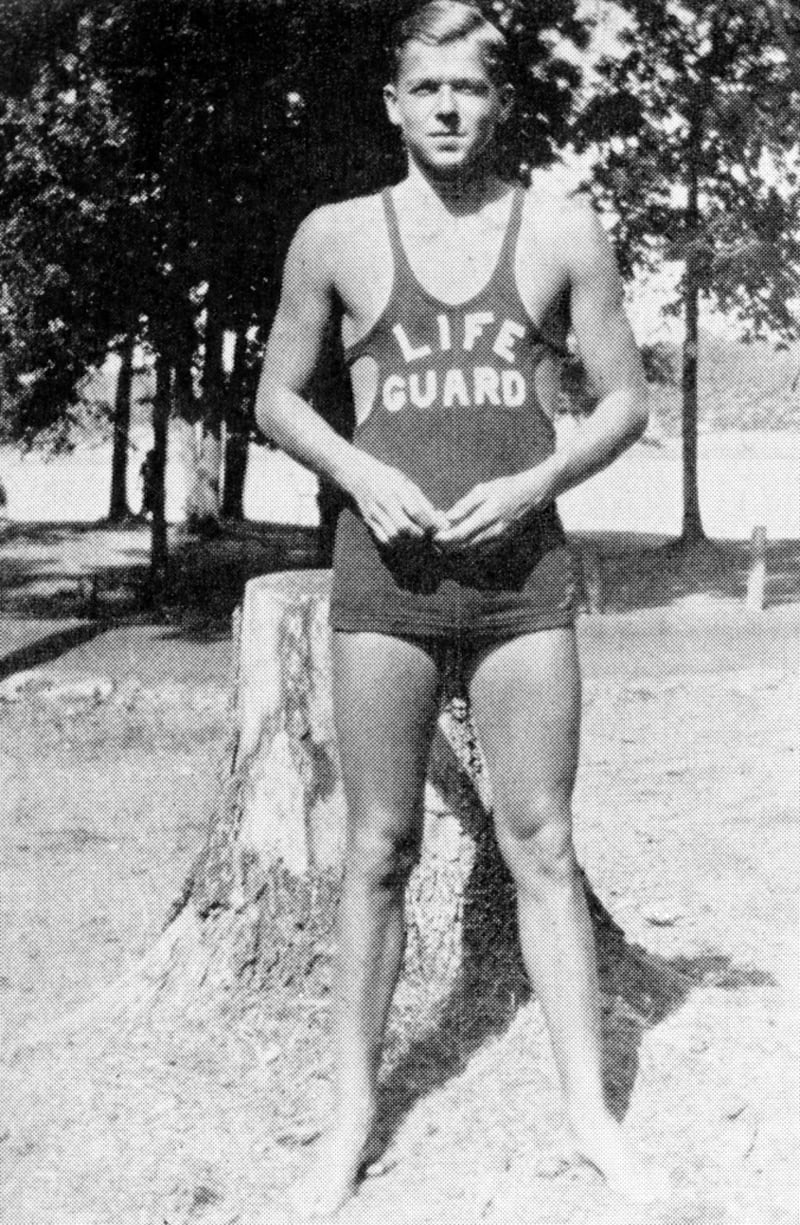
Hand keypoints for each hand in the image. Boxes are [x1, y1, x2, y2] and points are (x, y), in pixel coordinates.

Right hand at [348, 458, 448, 545]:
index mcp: (398, 489)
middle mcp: (385, 502)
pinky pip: (384, 539)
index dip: (431, 524)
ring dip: (409, 541)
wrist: (356, 475)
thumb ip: (421, 501)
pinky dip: (397, 543)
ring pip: (394, 536)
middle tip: (431, 537)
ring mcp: (375, 513)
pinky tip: (404, 539)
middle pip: (405, 528)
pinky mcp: (368, 522)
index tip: (441, 529)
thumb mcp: (406, 483)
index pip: (417, 512)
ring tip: (418, 539)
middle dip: (421, 536)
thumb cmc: (387, 479)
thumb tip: (439, 519)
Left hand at [435, 466, 553, 551]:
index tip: (434, 535)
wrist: (533, 494)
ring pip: (471, 552)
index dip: (444, 538)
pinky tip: (462, 539)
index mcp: (487, 517)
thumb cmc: (507, 488)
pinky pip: (481, 551)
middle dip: (447, 545)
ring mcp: (498, 540)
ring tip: (446, 537)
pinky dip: (468, 548)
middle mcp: (492, 533)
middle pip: (463, 548)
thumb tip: (447, 517)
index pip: (460, 535)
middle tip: (436, 537)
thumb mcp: (483, 490)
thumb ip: (465, 505)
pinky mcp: (502, 542)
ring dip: (457, 548)